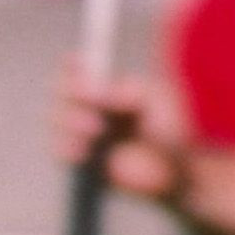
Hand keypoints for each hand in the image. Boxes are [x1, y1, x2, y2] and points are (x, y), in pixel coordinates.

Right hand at [55, 64, 188, 206]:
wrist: (179, 172)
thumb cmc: (173, 132)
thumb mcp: (158, 101)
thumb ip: (130, 93)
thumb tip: (102, 92)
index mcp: (106, 89)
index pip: (79, 71)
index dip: (72, 65)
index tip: (75, 62)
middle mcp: (88, 108)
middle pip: (60, 91)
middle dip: (71, 94)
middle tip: (92, 99)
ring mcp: (80, 134)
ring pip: (56, 119)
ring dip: (70, 121)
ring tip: (96, 130)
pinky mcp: (79, 160)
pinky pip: (60, 152)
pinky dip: (66, 148)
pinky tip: (82, 151)